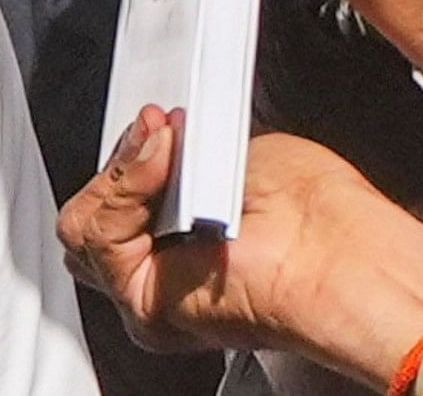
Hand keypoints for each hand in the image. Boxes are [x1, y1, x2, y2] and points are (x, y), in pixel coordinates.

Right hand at [62, 112, 422, 377]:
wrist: (340, 254)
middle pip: (87, 212)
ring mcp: (150, 288)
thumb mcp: (227, 152)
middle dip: (118, 162)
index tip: (153, 120)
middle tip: (161, 135)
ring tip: (170, 153)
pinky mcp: (143, 302)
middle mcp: (165, 268)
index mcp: (187, 236)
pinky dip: (125, 190)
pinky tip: (164, 170)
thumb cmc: (319, 215)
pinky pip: (96, 236)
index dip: (126, 152)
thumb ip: (174, 149)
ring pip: (82, 225)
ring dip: (121, 176)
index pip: (114, 195)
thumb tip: (144, 131)